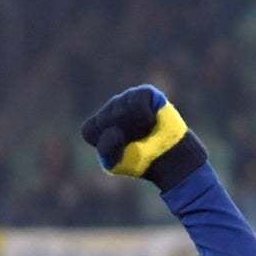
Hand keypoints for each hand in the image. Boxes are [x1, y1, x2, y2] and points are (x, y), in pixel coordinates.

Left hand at [80, 85, 208, 191]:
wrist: (166, 157)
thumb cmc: (139, 160)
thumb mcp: (116, 163)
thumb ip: (106, 150)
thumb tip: (114, 131)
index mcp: (97, 126)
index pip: (88, 130)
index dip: (103, 143)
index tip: (117, 150)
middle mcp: (110, 109)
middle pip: (105, 120)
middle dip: (121, 135)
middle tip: (135, 141)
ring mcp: (126, 99)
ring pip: (120, 111)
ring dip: (135, 128)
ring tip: (144, 131)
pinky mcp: (144, 93)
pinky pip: (136, 103)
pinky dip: (145, 118)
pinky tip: (151, 121)